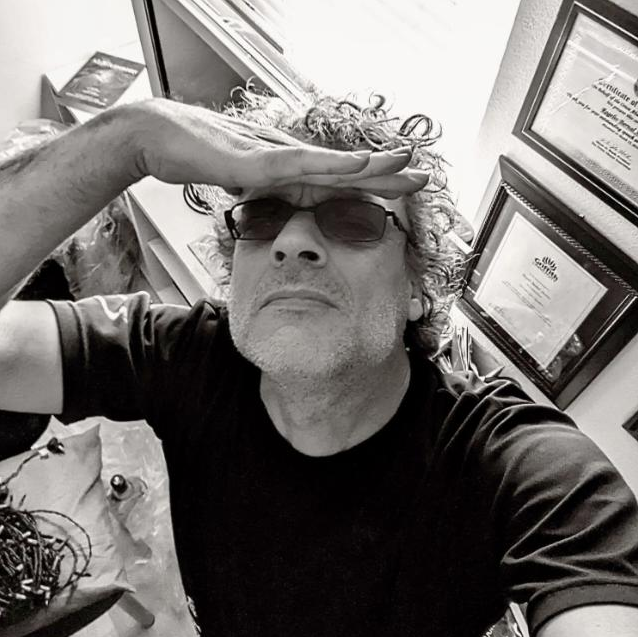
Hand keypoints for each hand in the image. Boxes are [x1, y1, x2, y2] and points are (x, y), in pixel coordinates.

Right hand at [130, 99, 428, 196]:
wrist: (155, 138)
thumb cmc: (194, 154)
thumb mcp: (238, 181)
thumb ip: (261, 189)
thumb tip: (270, 199)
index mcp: (286, 170)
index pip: (337, 181)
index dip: (370, 185)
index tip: (399, 191)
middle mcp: (288, 160)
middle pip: (345, 171)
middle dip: (386, 175)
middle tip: (423, 177)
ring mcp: (274, 157)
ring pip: (332, 164)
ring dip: (372, 165)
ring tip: (407, 165)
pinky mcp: (256, 159)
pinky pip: (300, 164)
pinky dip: (332, 164)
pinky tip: (361, 163)